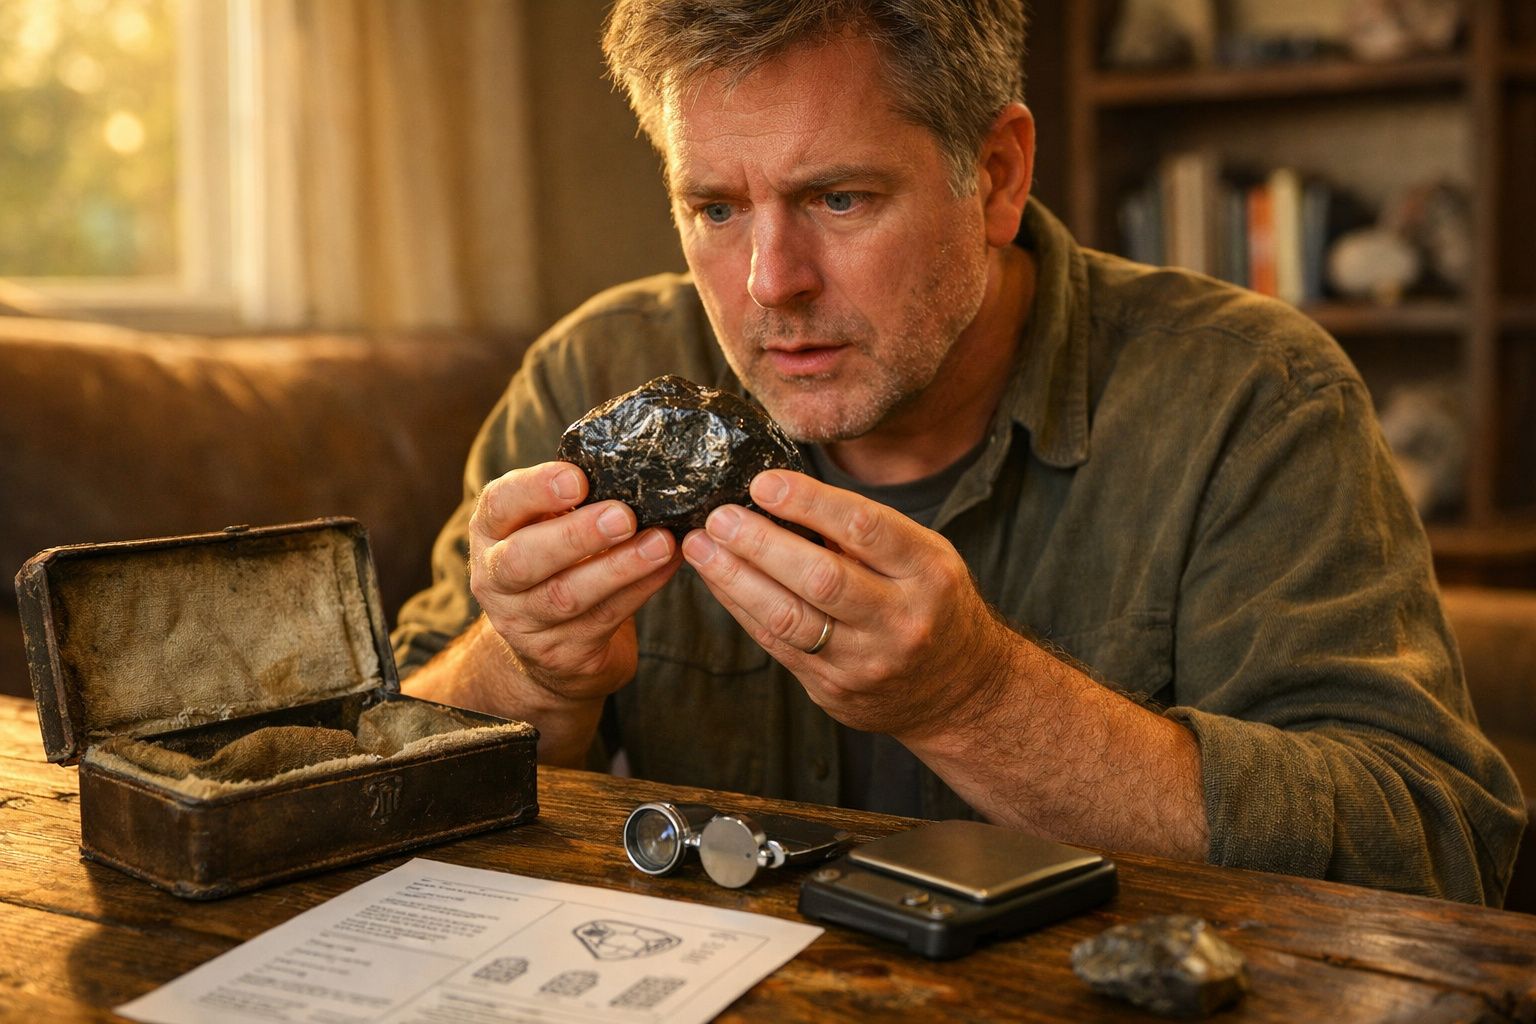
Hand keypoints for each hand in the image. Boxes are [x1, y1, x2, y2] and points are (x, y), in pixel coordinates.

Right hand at [469, 462, 681, 702]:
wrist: (548, 650)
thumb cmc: (557, 564)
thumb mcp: (548, 526)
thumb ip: (573, 499)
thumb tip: (637, 460)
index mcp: (491, 533)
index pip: (499, 505)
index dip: (535, 490)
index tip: (577, 478)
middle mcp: (495, 580)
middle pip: (524, 559)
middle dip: (576, 535)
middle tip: (623, 515)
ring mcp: (524, 623)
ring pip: (566, 596)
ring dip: (618, 568)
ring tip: (661, 543)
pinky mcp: (562, 654)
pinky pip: (604, 619)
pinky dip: (640, 590)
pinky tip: (668, 567)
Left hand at [679, 470, 1013, 740]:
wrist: (960, 692)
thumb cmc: (932, 604)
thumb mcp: (923, 558)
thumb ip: (865, 533)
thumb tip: (782, 495)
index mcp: (928, 573)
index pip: (865, 529)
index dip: (809, 502)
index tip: (763, 483)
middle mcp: (901, 619)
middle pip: (821, 578)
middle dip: (760, 545)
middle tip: (719, 518)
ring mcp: (867, 661)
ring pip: (790, 619)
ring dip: (736, 580)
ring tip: (702, 548)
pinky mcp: (836, 691)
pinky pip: (778, 646)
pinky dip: (743, 609)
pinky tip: (719, 582)